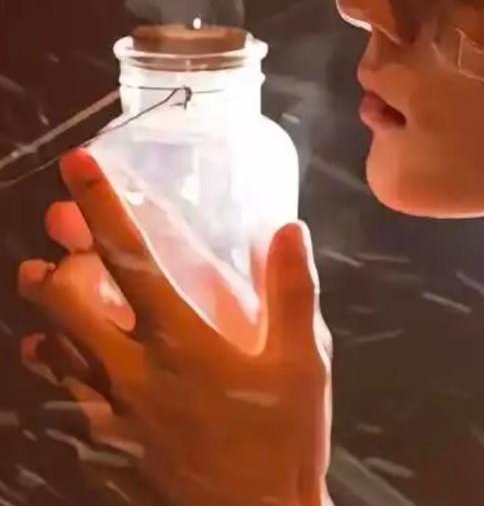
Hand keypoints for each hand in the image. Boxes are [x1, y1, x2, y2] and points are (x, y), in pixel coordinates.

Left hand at [18, 149, 331, 505]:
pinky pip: (60, 400)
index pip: (129, 259)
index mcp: (179, 342)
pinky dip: (56, 369)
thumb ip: (293, 292)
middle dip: (52, 268)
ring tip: (50, 294)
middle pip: (63, 307)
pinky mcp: (102, 448)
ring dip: (47, 318)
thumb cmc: (282, 439)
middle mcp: (130, 372)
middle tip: (55, 249)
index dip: (102, 206)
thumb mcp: (304, 363)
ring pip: (52, 354)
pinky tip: (66, 363)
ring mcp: (109, 415)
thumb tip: (286, 227)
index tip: (78, 165)